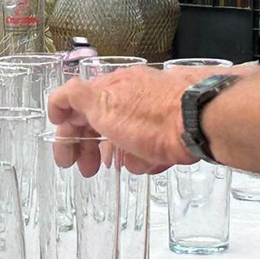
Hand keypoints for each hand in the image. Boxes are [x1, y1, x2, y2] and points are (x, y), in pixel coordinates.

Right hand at [48, 65, 219, 176]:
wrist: (202, 120)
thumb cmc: (153, 117)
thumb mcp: (104, 104)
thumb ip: (75, 97)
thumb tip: (57, 96)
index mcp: (109, 88)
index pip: (75, 108)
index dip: (65, 133)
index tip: (63, 156)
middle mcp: (130, 95)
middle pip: (100, 122)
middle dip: (89, 147)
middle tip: (87, 170)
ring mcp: (152, 109)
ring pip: (126, 135)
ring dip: (119, 152)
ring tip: (124, 167)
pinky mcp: (172, 125)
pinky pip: (151, 143)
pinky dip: (146, 155)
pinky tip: (151, 163)